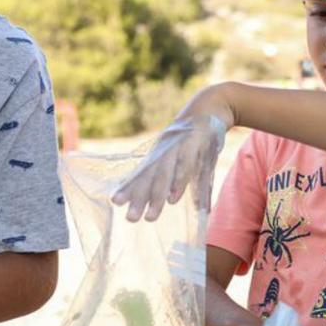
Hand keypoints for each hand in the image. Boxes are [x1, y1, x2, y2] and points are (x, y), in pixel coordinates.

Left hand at [112, 84, 232, 221]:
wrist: (210, 106)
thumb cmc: (194, 137)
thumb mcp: (182, 154)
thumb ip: (176, 176)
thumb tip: (172, 199)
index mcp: (159, 155)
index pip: (142, 174)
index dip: (129, 187)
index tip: (115, 202)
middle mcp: (164, 153)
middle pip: (149, 179)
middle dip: (139, 199)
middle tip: (130, 219)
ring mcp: (178, 149)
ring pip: (164, 176)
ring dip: (156, 197)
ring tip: (150, 217)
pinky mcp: (194, 147)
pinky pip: (185, 168)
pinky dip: (178, 183)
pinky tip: (173, 199)